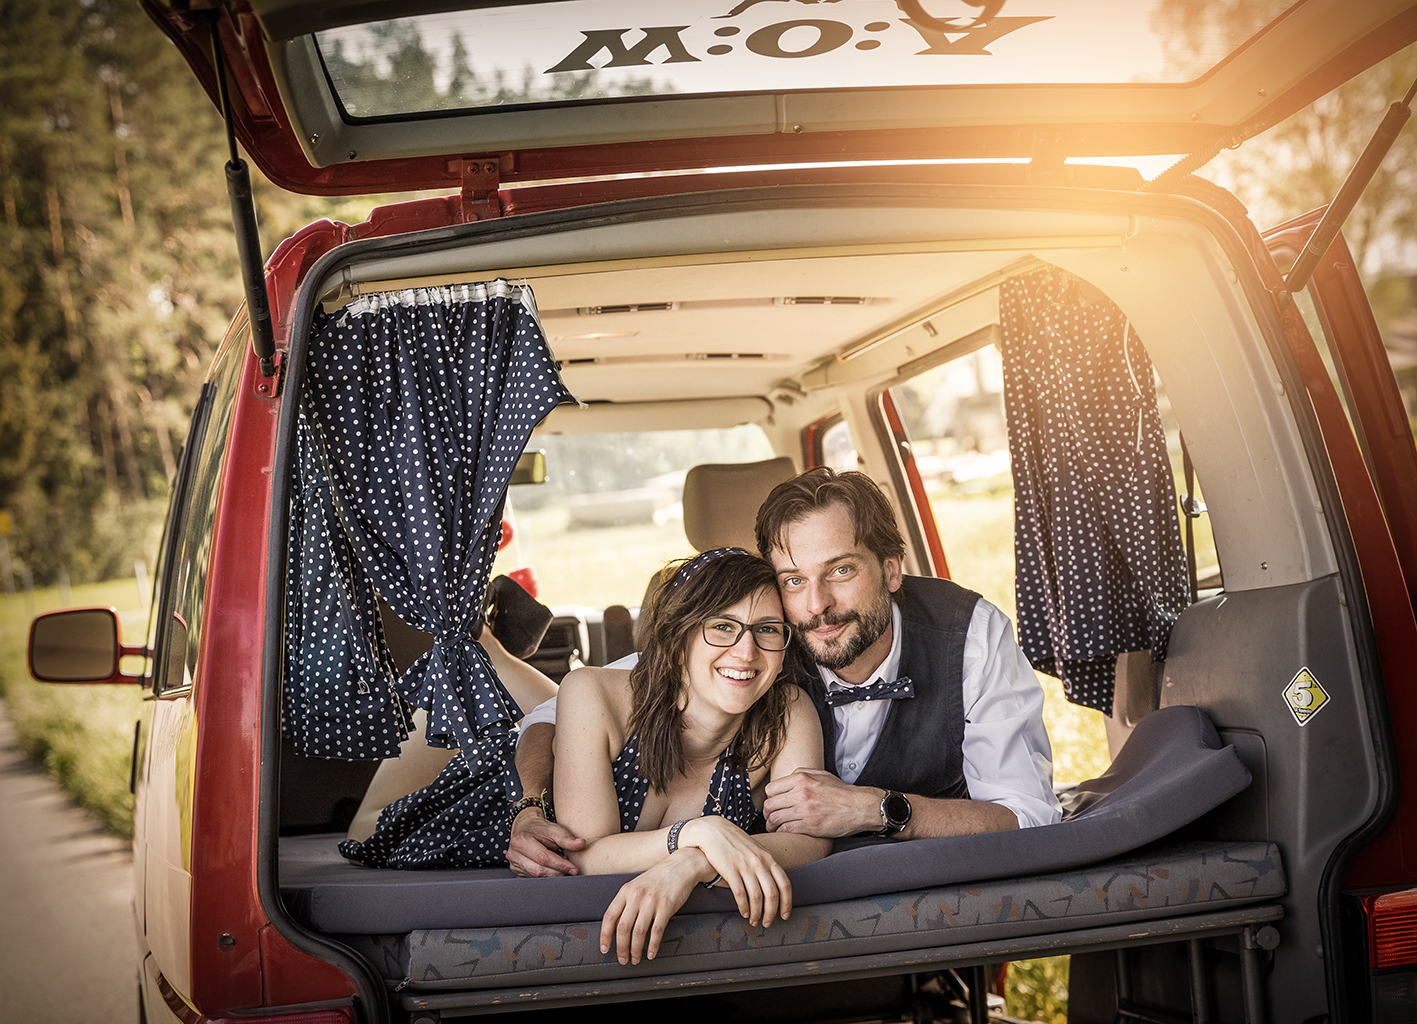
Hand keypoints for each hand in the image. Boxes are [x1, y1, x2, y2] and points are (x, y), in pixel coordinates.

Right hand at [506, 809, 585, 876]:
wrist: (526, 828)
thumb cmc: (540, 829)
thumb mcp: (554, 829)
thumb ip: (566, 838)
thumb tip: (581, 844)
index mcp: (521, 841)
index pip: (543, 858)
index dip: (560, 865)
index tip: (574, 869)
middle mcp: (514, 854)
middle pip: (538, 870)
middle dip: (558, 873)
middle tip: (571, 871)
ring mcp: (514, 865)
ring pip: (536, 878)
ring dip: (553, 876)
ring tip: (562, 868)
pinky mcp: (518, 873)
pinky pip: (534, 880)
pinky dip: (547, 878)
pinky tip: (554, 872)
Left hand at [599, 850, 705, 964]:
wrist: (681, 865)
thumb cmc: (659, 877)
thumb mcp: (637, 885)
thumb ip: (627, 902)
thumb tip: (617, 927)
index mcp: (625, 891)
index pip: (609, 916)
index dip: (605, 935)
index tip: (605, 948)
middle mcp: (636, 896)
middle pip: (622, 928)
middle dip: (621, 948)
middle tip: (622, 959)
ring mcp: (651, 901)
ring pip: (638, 932)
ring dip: (635, 950)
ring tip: (635, 959)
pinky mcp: (666, 907)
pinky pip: (656, 931)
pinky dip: (653, 945)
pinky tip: (651, 953)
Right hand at [679, 816, 792, 926]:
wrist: (713, 831)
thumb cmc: (734, 843)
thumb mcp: (756, 850)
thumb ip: (766, 865)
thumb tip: (774, 886)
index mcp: (768, 858)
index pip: (785, 884)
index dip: (787, 903)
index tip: (784, 915)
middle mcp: (759, 863)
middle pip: (772, 894)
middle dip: (771, 913)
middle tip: (767, 923)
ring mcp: (745, 866)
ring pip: (757, 897)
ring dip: (756, 913)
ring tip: (753, 920)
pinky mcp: (730, 870)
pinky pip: (740, 894)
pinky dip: (743, 907)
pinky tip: (743, 912)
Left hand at [763, 768, 877, 837]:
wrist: (859, 807)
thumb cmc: (841, 791)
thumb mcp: (821, 774)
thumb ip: (801, 774)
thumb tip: (785, 781)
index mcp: (801, 779)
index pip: (771, 789)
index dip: (770, 798)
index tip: (773, 803)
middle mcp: (800, 793)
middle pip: (769, 805)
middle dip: (767, 813)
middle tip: (770, 817)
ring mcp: (804, 810)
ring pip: (774, 818)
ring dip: (771, 825)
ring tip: (773, 827)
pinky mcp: (809, 826)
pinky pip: (785, 830)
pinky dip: (780, 832)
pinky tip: (783, 832)